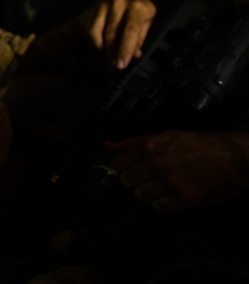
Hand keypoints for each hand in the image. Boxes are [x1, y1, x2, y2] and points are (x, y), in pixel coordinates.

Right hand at [87, 0, 156, 68]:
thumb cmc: (143, 11)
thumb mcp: (149, 23)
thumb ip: (140, 39)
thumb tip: (133, 54)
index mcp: (136, 6)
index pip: (129, 31)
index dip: (124, 50)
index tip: (121, 64)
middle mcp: (118, 3)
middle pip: (110, 34)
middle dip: (111, 53)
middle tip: (114, 65)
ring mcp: (103, 4)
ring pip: (95, 32)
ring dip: (100, 49)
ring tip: (107, 58)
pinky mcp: (94, 8)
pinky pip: (88, 29)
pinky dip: (93, 42)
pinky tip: (101, 48)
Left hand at [106, 130, 248, 211]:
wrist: (234, 157)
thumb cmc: (201, 144)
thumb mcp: (167, 135)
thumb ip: (135, 142)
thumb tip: (108, 145)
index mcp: (151, 147)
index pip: (117, 163)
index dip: (120, 167)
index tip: (127, 168)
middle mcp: (158, 165)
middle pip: (126, 181)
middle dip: (133, 180)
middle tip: (146, 178)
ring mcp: (171, 183)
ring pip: (141, 196)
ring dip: (147, 193)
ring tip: (160, 186)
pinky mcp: (185, 199)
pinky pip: (159, 208)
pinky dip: (162, 204)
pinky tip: (170, 195)